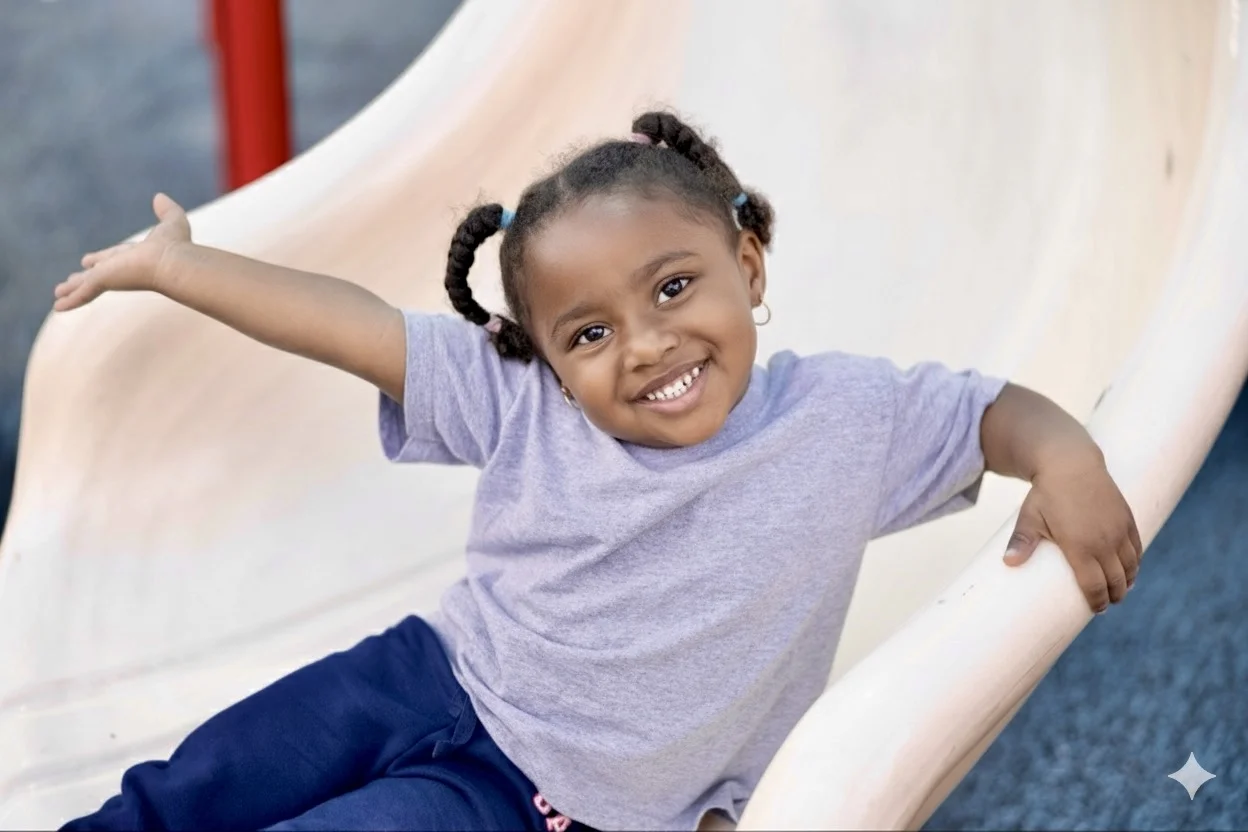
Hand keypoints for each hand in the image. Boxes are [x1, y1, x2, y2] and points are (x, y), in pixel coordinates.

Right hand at [53, 193, 191, 311]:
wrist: (173, 263)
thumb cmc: (177, 246)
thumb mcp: (172, 221)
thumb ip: (166, 210)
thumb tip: (160, 196)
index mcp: (134, 257)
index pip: (112, 258)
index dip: (101, 259)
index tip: (88, 261)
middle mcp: (121, 269)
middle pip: (98, 274)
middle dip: (84, 277)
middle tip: (71, 281)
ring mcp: (112, 277)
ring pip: (87, 284)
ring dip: (72, 289)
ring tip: (58, 293)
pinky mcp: (104, 281)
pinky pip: (83, 292)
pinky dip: (71, 300)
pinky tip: (58, 307)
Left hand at [1003, 451, 1142, 612]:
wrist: (1072, 463)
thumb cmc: (1047, 493)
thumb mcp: (1030, 518)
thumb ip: (1021, 542)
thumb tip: (1008, 563)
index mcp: (1080, 547)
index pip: (1094, 586)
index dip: (1097, 602)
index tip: (1096, 609)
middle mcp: (1104, 542)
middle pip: (1116, 581)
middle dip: (1114, 596)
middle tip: (1107, 604)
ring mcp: (1119, 531)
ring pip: (1131, 566)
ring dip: (1128, 581)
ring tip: (1120, 590)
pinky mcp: (1128, 519)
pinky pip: (1137, 548)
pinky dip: (1136, 563)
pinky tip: (1131, 569)